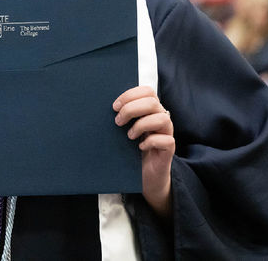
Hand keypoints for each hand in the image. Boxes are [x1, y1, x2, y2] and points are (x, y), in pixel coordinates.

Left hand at [113, 86, 174, 217]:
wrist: (144, 175)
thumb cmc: (131, 149)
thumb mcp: (123, 130)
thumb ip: (119, 116)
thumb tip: (98, 106)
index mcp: (150, 110)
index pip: (147, 91)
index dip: (130, 95)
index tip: (114, 106)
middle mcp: (160, 118)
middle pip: (153, 101)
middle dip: (132, 109)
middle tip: (118, 121)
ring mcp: (166, 133)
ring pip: (163, 118)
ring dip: (141, 125)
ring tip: (129, 135)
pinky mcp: (169, 149)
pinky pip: (167, 140)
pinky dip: (151, 141)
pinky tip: (140, 147)